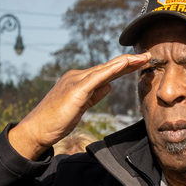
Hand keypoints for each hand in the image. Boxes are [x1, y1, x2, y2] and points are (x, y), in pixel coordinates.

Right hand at [8, 53, 151, 159]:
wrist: (38, 129)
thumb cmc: (57, 120)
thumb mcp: (81, 106)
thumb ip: (94, 95)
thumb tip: (109, 86)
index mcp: (80, 81)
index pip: (106, 72)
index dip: (124, 67)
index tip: (140, 64)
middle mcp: (78, 76)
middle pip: (108, 67)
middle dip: (129, 62)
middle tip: (148, 56)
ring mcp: (76, 81)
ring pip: (106, 69)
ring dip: (126, 62)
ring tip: (143, 58)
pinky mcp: (76, 90)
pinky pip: (98, 77)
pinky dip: (113, 70)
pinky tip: (125, 64)